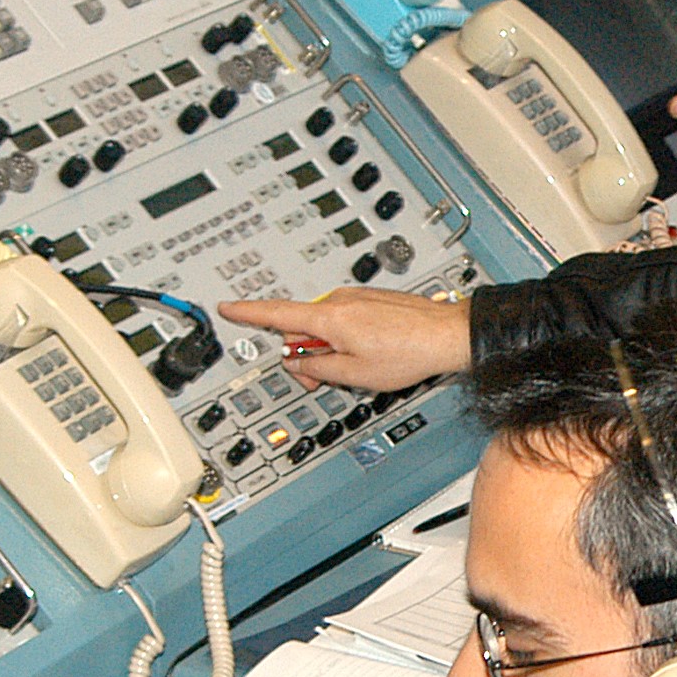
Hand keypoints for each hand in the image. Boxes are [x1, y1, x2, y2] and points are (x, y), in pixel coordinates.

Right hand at [216, 288, 474, 393]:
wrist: (448, 334)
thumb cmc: (409, 352)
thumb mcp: (354, 374)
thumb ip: (317, 368)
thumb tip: (297, 363)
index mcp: (329, 317)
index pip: (276, 313)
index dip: (247, 313)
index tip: (228, 308)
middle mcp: (340, 300)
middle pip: (300, 326)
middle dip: (302, 352)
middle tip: (319, 378)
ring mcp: (356, 298)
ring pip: (323, 325)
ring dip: (326, 347)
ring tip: (355, 367)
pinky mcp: (371, 301)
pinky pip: (343, 319)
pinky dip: (344, 337)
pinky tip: (367, 353)